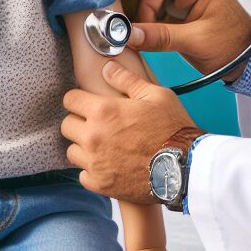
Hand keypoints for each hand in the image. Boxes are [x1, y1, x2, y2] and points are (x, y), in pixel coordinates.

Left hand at [62, 62, 195, 203]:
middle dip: (79, 121)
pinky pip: (83, 174)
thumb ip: (126, 79)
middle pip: (67, 125)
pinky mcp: (100, 184)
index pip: (70, 100)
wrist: (184, 167)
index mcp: (104, 111)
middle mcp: (93, 137)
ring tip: (103, 144)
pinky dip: (92, 169)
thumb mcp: (155, 95)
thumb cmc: (172, 128)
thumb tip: (107, 67)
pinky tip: (108, 163)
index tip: (87, 102)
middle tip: (97, 123)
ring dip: (83, 146)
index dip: (78, 98)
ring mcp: (95, 163)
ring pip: (72, 151)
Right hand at [123, 0, 250, 79]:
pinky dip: (146, 29)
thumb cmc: (234, 48)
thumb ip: (162, 37)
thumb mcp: (197, 42)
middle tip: (131, 32)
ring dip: (140, 20)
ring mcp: (185, 6)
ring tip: (134, 38)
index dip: (145, 3)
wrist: (250, 65)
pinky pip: (156, 19)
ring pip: (150, 5)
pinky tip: (139, 41)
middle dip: (139, 11)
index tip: (140, 26)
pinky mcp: (181, 21)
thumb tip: (131, 35)